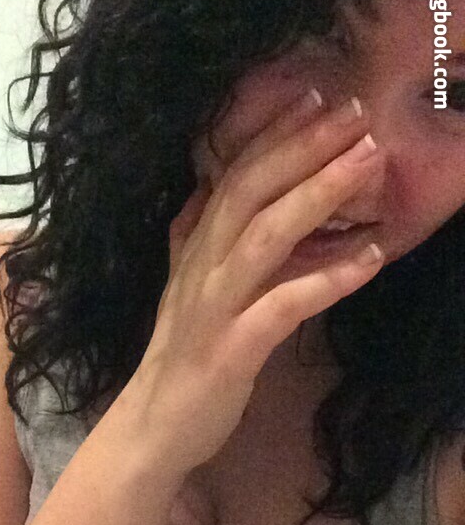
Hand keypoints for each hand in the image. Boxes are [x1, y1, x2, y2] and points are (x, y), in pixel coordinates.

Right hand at [126, 91, 384, 474]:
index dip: (273, 134)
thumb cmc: (180, 359)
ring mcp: (214, 306)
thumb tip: (201, 193)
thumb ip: (192, 241)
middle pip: (250, 191)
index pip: (232, 176)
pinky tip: (370, 257)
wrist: (153, 428)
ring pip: (265, 236)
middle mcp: (201, 267)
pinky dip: (328, 278)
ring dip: (319, 194)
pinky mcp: (231, 349)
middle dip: (304, 146)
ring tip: (368, 161)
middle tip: (356, 112)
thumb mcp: (184, 289)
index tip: (315, 96)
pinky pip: (284, 305)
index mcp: (195, 249)